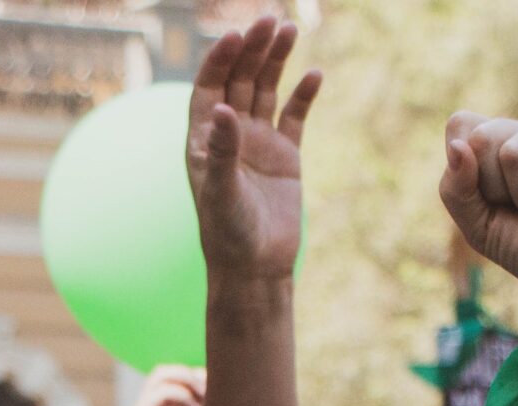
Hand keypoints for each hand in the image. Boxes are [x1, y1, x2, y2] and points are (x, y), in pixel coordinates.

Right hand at [127, 365, 205, 405]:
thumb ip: (209, 403)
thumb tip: (208, 375)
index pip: (181, 377)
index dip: (200, 377)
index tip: (220, 393)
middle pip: (169, 371)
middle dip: (191, 374)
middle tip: (210, 388)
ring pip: (161, 374)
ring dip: (186, 379)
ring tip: (203, 394)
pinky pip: (159, 392)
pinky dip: (180, 394)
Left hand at [186, 17, 320, 284]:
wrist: (257, 269)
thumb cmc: (228, 235)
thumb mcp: (222, 192)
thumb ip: (222, 150)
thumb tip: (221, 108)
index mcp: (204, 140)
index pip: (209, 87)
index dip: (220, 60)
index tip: (235, 35)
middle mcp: (229, 135)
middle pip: (240, 80)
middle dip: (252, 49)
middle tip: (269, 19)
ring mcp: (259, 143)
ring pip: (266, 90)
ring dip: (276, 60)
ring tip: (289, 29)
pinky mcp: (286, 157)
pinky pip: (294, 116)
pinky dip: (303, 95)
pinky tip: (314, 74)